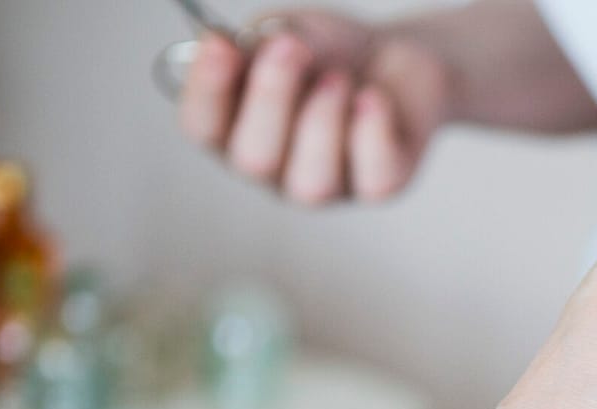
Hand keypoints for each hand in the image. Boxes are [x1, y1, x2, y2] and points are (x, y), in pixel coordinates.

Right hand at [177, 11, 451, 202]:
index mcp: (234, 129)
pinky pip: (374, 178)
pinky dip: (372, 132)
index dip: (207, 89)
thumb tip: (248, 54)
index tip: (220, 45)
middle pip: (254, 159)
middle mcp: (273, 168)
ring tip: (338, 75)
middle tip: (291, 47)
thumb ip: (266, 47)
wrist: (393, 56)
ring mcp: (325, 186)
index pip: (202, 126)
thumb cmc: (329, 53)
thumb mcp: (290, 34)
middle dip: (270, 99)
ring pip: (312, 183)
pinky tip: (373, 97)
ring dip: (322, 120)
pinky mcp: (378, 186)